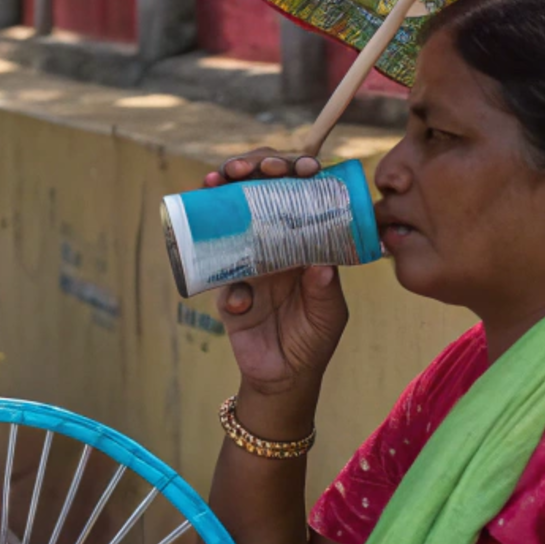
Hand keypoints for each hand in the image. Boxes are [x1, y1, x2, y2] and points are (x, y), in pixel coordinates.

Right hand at [202, 149, 350, 413]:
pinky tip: (244, 300)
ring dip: (220, 195)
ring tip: (215, 181)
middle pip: (258, 192)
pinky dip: (232, 285)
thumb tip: (321, 264)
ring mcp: (246, 261)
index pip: (297, 192)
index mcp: (303, 240)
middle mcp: (273, 242)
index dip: (294, 172)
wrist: (284, 377)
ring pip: (229, 216)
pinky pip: (218, 274)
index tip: (297, 166)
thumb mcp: (329, 315)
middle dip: (251, 169)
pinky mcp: (226, 287)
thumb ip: (325, 290)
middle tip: (245, 167)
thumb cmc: (314, 339)